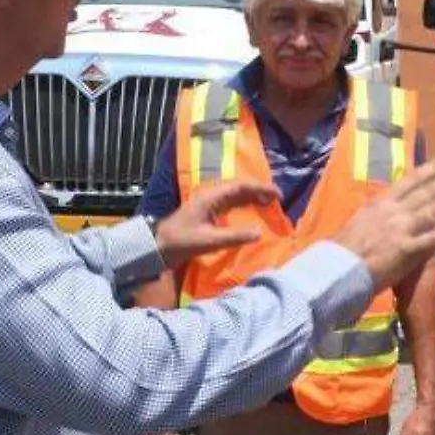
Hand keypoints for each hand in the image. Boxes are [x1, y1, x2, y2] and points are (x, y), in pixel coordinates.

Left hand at [153, 181, 279, 268]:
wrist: (157, 247)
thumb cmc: (181, 242)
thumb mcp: (209, 241)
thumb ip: (234, 237)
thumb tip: (259, 233)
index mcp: (211, 198)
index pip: (241, 187)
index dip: (261, 188)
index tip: (278, 194)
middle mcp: (210, 197)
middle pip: (239, 189)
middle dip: (258, 191)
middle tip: (276, 199)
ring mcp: (207, 204)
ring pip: (234, 196)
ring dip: (251, 198)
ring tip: (267, 204)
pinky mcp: (205, 213)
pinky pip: (228, 205)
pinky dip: (242, 207)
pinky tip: (249, 214)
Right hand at [333, 153, 434, 290]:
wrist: (334, 269)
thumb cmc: (344, 250)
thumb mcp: (361, 222)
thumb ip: (381, 214)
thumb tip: (394, 207)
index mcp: (382, 203)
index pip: (413, 180)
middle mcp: (394, 211)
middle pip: (431, 190)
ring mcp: (401, 229)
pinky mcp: (406, 250)